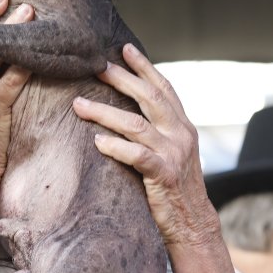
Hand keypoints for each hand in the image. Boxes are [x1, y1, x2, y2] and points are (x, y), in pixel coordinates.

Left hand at [72, 43, 222, 248]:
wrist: (193, 224)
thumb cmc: (175, 188)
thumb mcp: (173, 153)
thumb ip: (158, 131)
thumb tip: (129, 111)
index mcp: (183, 126)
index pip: (164, 88)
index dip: (145, 67)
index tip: (125, 48)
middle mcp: (181, 135)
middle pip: (150, 98)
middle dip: (122, 79)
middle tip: (96, 66)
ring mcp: (174, 154)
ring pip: (136, 125)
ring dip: (105, 112)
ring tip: (78, 105)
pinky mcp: (164, 175)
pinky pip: (137, 155)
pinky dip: (116, 147)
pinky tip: (97, 142)